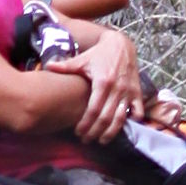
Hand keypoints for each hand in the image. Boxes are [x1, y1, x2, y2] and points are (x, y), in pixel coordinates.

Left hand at [74, 27, 137, 142]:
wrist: (121, 44)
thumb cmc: (99, 54)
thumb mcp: (82, 60)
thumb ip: (65, 66)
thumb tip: (48, 66)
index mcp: (102, 82)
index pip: (93, 110)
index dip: (86, 124)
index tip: (78, 132)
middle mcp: (117, 88)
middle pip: (106, 118)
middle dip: (95, 132)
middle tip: (86, 140)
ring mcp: (128, 91)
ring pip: (121, 118)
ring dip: (111, 132)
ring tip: (101, 140)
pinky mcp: (137, 92)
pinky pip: (138, 111)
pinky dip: (132, 122)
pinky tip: (121, 128)